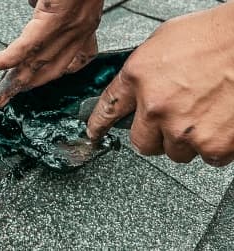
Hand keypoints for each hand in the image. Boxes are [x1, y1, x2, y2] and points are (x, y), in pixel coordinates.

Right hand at [0, 0, 103, 107]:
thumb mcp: (68, 0)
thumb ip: (52, 8)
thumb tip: (35, 7)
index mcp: (85, 25)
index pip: (67, 62)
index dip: (47, 77)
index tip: (32, 85)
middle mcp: (79, 30)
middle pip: (50, 69)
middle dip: (27, 86)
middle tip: (7, 97)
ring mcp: (69, 26)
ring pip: (39, 64)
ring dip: (17, 81)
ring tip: (1, 93)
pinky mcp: (54, 18)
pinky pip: (27, 46)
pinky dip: (8, 59)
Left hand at [87, 2, 233, 166]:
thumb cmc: (217, 36)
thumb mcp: (164, 41)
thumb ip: (145, 70)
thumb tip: (136, 86)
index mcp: (139, 76)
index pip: (107, 108)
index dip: (98, 124)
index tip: (94, 134)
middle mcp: (156, 106)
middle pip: (141, 142)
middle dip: (154, 135)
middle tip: (171, 121)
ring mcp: (182, 129)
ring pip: (174, 152)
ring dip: (184, 140)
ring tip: (203, 114)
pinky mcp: (212, 145)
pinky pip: (205, 157)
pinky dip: (212, 145)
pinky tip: (219, 122)